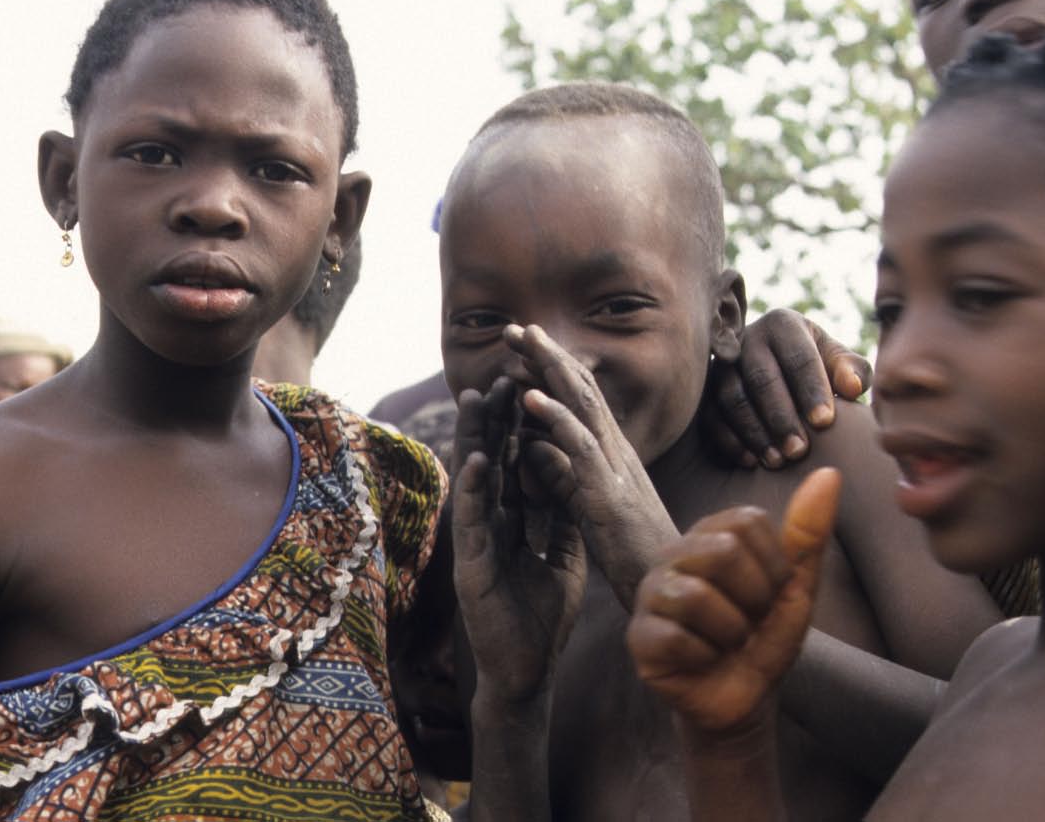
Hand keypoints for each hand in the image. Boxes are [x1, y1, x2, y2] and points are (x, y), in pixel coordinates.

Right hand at [452, 376, 586, 703]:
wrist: (528, 671)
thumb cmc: (540, 618)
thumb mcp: (561, 559)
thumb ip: (562, 521)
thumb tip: (573, 483)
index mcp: (513, 521)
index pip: (515, 464)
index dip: (519, 428)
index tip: (527, 384)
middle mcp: (490, 525)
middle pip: (492, 462)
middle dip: (495, 419)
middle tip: (499, 373)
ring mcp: (477, 543)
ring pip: (474, 482)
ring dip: (474, 439)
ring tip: (478, 399)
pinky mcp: (471, 566)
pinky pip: (472, 522)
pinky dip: (474, 489)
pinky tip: (478, 460)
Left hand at [502, 323, 679, 607]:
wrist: (670, 589)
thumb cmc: (633, 552)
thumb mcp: (589, 506)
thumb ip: (561, 476)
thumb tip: (529, 449)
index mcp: (611, 454)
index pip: (581, 399)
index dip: (553, 368)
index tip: (525, 345)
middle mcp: (616, 450)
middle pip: (580, 389)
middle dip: (548, 354)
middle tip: (517, 326)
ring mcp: (615, 467)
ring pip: (582, 404)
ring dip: (551, 368)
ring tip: (525, 339)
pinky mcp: (608, 493)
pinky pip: (579, 447)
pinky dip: (554, 419)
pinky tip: (529, 399)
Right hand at [627, 467, 840, 735]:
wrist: (746, 697)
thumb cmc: (765, 635)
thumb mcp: (795, 585)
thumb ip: (808, 531)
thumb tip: (829, 473)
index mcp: (710, 534)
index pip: (747, 523)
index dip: (773, 567)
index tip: (769, 593)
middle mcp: (673, 555)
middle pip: (721, 551)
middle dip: (753, 599)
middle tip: (749, 621)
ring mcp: (650, 594)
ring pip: (696, 597)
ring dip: (731, 632)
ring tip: (727, 642)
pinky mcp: (638, 636)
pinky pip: (676, 638)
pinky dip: (706, 656)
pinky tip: (703, 659)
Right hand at [705, 309, 871, 468]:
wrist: (782, 372)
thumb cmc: (819, 368)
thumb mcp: (839, 363)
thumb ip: (853, 371)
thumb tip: (851, 388)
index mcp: (784, 324)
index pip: (798, 357)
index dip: (812, 390)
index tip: (825, 423)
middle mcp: (748, 338)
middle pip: (761, 378)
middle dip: (781, 417)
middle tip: (799, 451)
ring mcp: (722, 364)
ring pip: (732, 398)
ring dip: (755, 432)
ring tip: (777, 462)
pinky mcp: (704, 390)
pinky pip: (710, 416)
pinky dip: (729, 440)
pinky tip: (751, 462)